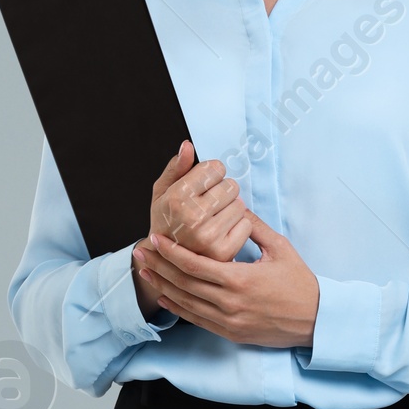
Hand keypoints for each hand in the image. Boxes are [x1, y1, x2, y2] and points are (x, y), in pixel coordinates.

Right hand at [132, 141, 250, 319]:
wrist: (165, 262)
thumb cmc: (166, 222)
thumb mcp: (162, 192)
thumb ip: (175, 168)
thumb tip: (187, 146)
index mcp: (177, 198)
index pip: (215, 168)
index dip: (211, 174)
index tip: (203, 186)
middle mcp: (193, 216)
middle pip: (231, 186)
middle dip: (222, 192)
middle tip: (209, 206)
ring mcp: (209, 236)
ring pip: (240, 204)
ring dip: (231, 209)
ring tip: (215, 220)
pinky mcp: (224, 251)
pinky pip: (246, 224)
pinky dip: (238, 227)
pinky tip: (223, 233)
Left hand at [135, 212, 319, 348]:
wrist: (315, 321)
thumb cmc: (300, 283)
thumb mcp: (280, 249)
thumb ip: (254, 228)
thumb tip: (235, 207)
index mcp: (239, 279)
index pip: (195, 264)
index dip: (171, 252)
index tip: (156, 239)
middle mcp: (229, 302)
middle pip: (184, 283)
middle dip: (159, 266)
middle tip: (140, 251)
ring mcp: (228, 320)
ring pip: (186, 303)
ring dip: (163, 286)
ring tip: (145, 271)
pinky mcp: (230, 333)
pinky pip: (197, 320)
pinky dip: (178, 308)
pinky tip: (165, 296)